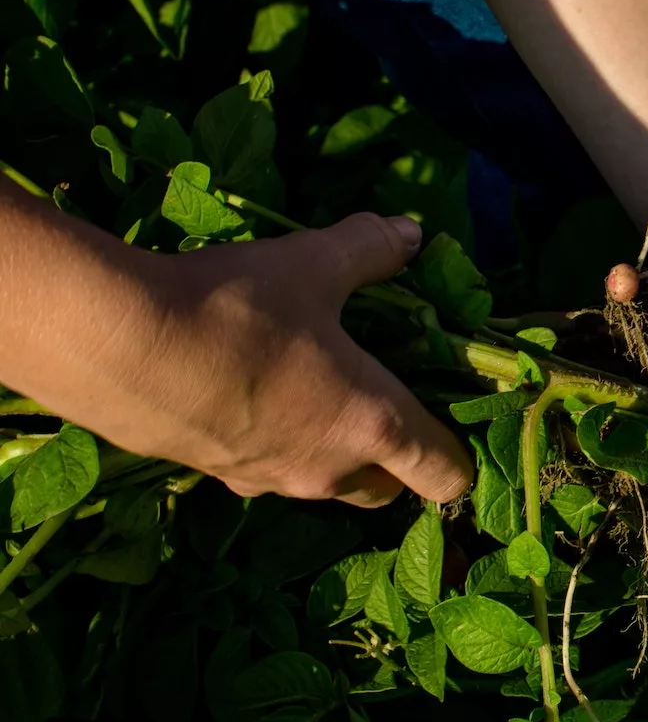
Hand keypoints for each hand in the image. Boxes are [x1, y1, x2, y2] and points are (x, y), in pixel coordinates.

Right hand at [2, 205, 472, 506]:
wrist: (113, 348)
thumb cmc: (235, 309)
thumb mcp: (312, 264)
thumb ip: (370, 249)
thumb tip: (412, 233)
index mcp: (375, 424)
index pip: (446, 474)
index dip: (460, 456)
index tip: (453, 422)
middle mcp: (330, 469)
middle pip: (387, 489)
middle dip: (397, 458)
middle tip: (385, 400)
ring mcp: (270, 482)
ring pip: (325, 484)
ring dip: (334, 451)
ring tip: (316, 390)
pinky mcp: (217, 477)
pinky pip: (266, 472)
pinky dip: (275, 445)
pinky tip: (250, 393)